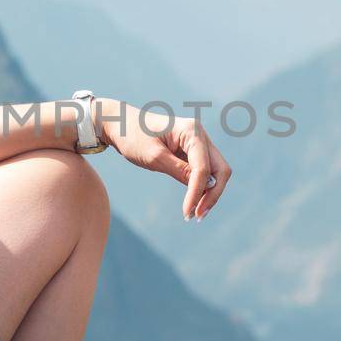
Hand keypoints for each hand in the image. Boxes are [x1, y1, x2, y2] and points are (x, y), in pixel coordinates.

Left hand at [97, 99, 231, 220]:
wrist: (120, 124)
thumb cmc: (133, 136)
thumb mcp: (154, 157)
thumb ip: (179, 171)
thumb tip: (205, 187)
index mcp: (191, 130)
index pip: (203, 167)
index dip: (198, 192)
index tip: (187, 213)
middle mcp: (200, 134)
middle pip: (220, 169)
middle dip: (212, 194)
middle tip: (197, 216)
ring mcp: (198, 142)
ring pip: (215, 171)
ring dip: (209, 193)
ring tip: (194, 214)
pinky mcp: (192, 151)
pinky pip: (205, 171)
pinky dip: (201, 187)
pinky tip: (192, 202)